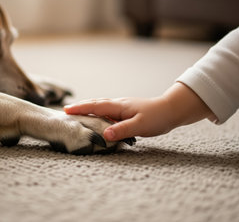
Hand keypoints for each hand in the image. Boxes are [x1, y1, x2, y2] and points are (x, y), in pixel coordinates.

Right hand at [64, 83, 213, 140]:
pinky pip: (108, 110)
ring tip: (78, 112)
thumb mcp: (140, 126)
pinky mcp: (128, 111)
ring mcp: (123, 107)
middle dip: (81, 106)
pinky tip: (99, 117)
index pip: (95, 106)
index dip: (81, 108)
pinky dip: (99, 112)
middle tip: (67, 110)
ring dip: (89, 108)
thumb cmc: (157, 117)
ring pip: (102, 106)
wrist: (172, 109)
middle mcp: (119, 104)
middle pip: (96, 103)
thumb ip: (122, 130)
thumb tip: (104, 135)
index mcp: (119, 106)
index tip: (66, 110)